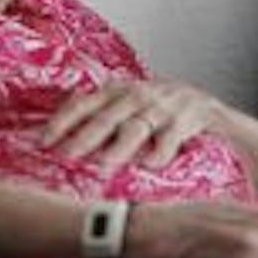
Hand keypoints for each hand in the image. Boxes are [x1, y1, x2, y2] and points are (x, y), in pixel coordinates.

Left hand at [41, 79, 228, 174]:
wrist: (213, 113)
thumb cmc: (165, 115)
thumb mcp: (131, 106)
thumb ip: (102, 115)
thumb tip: (59, 138)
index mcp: (118, 91)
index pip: (83, 103)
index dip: (62, 121)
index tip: (44, 142)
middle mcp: (138, 95)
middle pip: (105, 118)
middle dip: (84, 138)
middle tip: (66, 158)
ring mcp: (164, 106)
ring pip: (135, 127)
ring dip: (118, 148)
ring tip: (103, 166)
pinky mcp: (189, 118)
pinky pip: (171, 135)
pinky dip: (161, 150)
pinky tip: (151, 165)